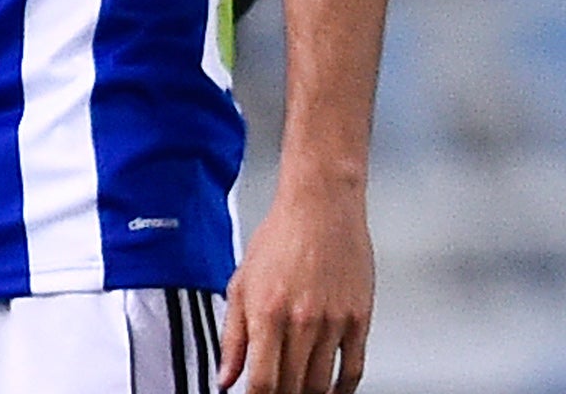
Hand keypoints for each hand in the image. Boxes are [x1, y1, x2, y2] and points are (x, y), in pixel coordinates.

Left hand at [220, 180, 373, 393]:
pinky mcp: (359, 320)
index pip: (261, 380)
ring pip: (322, 384)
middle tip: (274, 393)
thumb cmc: (279, 237)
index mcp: (266, 312)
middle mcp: (301, 321)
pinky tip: (331, 392)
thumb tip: (225, 377)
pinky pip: (353, 369)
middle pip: (292, 387)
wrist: (321, 208)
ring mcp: (333, 323)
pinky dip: (342, 389)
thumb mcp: (241, 282)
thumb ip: (232, 335)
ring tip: (296, 392)